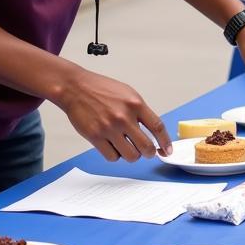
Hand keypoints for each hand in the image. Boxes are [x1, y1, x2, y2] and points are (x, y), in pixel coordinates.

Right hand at [56, 67, 171, 160]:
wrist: (76, 88)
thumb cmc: (102, 89)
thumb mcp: (128, 94)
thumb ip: (140, 111)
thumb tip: (153, 131)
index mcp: (135, 104)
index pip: (157, 127)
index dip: (165, 142)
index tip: (168, 150)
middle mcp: (124, 117)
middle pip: (146, 147)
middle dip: (150, 153)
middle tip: (148, 152)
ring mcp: (109, 128)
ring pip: (130, 156)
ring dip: (132, 155)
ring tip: (128, 148)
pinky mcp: (95, 137)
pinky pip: (112, 157)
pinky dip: (115, 155)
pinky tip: (114, 146)